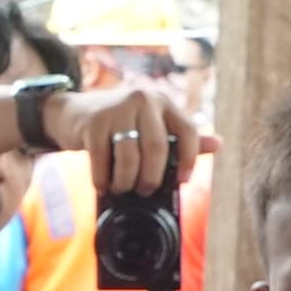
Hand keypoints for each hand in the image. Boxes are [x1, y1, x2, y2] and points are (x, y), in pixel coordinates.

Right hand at [51, 82, 195, 197]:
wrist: (71, 112)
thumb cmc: (119, 123)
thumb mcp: (152, 124)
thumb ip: (181, 136)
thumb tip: (219, 144)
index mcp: (162, 102)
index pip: (187, 130)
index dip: (190, 158)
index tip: (183, 181)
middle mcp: (142, 100)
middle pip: (157, 148)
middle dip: (152, 177)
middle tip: (145, 190)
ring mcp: (116, 109)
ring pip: (130, 158)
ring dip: (126, 182)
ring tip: (123, 188)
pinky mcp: (93, 123)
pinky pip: (103, 161)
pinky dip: (103, 180)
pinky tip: (103, 185)